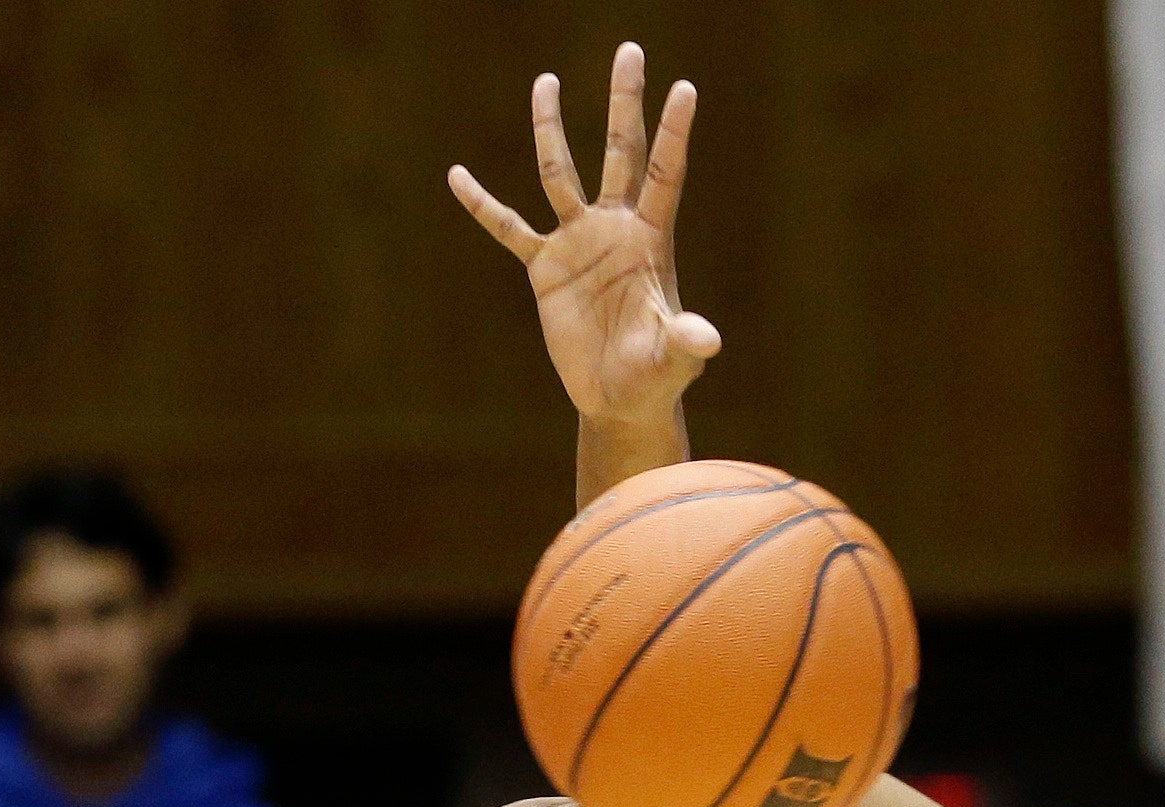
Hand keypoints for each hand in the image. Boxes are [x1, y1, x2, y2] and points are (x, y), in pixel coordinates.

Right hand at [450, 42, 721, 430]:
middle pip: (619, 152)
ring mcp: (578, 242)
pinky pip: (508, 228)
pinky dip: (483, 205)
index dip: (674, 134)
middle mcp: (614, 228)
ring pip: (560, 173)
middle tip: (630, 50)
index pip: (665, 175)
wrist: (620, 397)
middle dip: (624, 103)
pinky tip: (457, 175)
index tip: (685, 88)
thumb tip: (706, 339)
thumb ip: (687, 342)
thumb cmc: (656, 376)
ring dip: (551, 128)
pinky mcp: (545, 266)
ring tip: (546, 80)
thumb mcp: (675, 360)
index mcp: (651, 241)